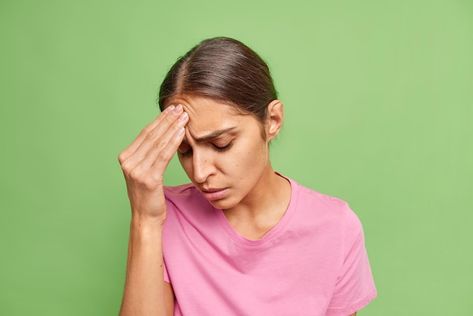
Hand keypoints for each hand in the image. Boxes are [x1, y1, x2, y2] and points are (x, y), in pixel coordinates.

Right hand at [117, 104, 187, 221]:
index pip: (145, 133)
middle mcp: (128, 162)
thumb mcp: (144, 171)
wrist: (146, 218)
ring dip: (172, 127)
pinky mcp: (148, 178)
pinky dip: (174, 141)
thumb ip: (148, 155)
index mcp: (126, 157)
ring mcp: (136, 170)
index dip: (159, 120)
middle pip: (151, 135)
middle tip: (180, 107)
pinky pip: (164, 155)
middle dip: (167, 120)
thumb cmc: (149, 196)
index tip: (171, 109)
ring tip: (184, 116)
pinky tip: (182, 132)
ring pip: (158, 143)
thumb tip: (161, 136)